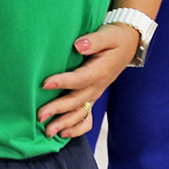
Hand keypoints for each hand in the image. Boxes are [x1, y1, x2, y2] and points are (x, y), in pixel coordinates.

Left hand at [37, 21, 139, 137]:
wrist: (129, 44)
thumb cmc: (115, 37)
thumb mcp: (107, 34)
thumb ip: (93, 40)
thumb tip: (78, 46)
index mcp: (100, 71)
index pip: (80, 79)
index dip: (63, 82)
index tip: (44, 84)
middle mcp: (97, 86)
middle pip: (76, 101)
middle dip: (58, 110)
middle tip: (40, 115)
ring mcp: (95, 93)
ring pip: (80, 113)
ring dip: (64, 123)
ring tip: (47, 132)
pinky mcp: (93, 96)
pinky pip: (87, 118)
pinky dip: (76, 128)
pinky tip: (63, 134)